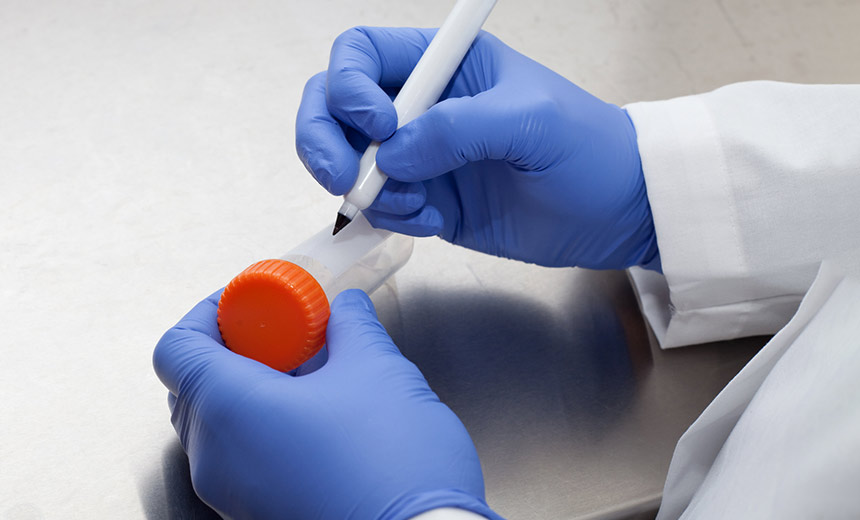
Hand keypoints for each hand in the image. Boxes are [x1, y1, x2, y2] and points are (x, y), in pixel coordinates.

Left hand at [153, 289, 498, 519]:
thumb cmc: (392, 464)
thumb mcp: (376, 369)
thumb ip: (352, 326)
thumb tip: (346, 309)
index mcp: (229, 408)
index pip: (176, 349)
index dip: (205, 314)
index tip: (244, 303)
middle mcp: (216, 457)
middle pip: (191, 386)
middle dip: (234, 350)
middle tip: (282, 332)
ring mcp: (233, 493)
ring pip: (216, 425)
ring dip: (251, 389)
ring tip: (309, 373)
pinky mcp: (257, 513)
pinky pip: (240, 458)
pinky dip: (262, 426)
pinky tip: (316, 415)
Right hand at [296, 27, 659, 269]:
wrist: (615, 211)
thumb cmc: (588, 147)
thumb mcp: (530, 121)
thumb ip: (457, 129)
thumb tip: (391, 155)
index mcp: (444, 65)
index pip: (363, 54)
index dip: (351, 87)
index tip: (381, 126)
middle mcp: (421, 106)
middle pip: (335, 107)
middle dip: (324, 140)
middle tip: (341, 177)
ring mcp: (420, 156)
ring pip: (349, 162)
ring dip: (367, 189)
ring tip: (418, 205)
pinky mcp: (426, 201)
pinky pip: (380, 207)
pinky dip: (392, 218)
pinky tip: (435, 221)